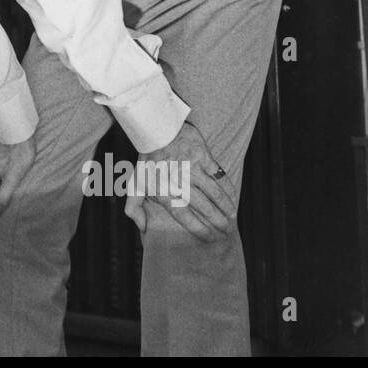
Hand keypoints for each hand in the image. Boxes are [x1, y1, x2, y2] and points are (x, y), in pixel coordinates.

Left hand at [124, 121, 236, 241]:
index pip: (185, 217)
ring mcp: (192, 169)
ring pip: (215, 194)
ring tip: (231, 218)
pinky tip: (232, 198)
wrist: (156, 129)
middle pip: (204, 208)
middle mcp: (178, 182)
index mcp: (163, 190)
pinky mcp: (203, 157)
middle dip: (218, 223)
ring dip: (226, 208)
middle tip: (225, 231)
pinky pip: (219, 177)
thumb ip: (134, 207)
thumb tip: (143, 228)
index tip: (210, 238)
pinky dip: (228, 189)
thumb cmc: (147, 160)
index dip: (200, 230)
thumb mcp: (134, 184)